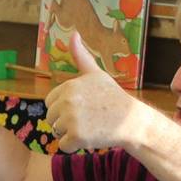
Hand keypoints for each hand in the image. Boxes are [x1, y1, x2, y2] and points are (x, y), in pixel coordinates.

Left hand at [44, 34, 151, 151]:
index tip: (82, 107)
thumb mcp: (96, 74)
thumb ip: (81, 57)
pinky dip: (74, 146)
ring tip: (90, 127)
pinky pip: (63, 146)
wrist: (131, 121)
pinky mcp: (77, 136)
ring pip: (56, 132)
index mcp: (69, 86)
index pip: (49, 103)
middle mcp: (68, 101)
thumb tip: (73, 33)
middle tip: (87, 119)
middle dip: (65, 122)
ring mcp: (71, 119)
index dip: (63, 108)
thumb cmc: (112, 97)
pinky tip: (90, 137)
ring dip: (70, 134)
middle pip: (51, 119)